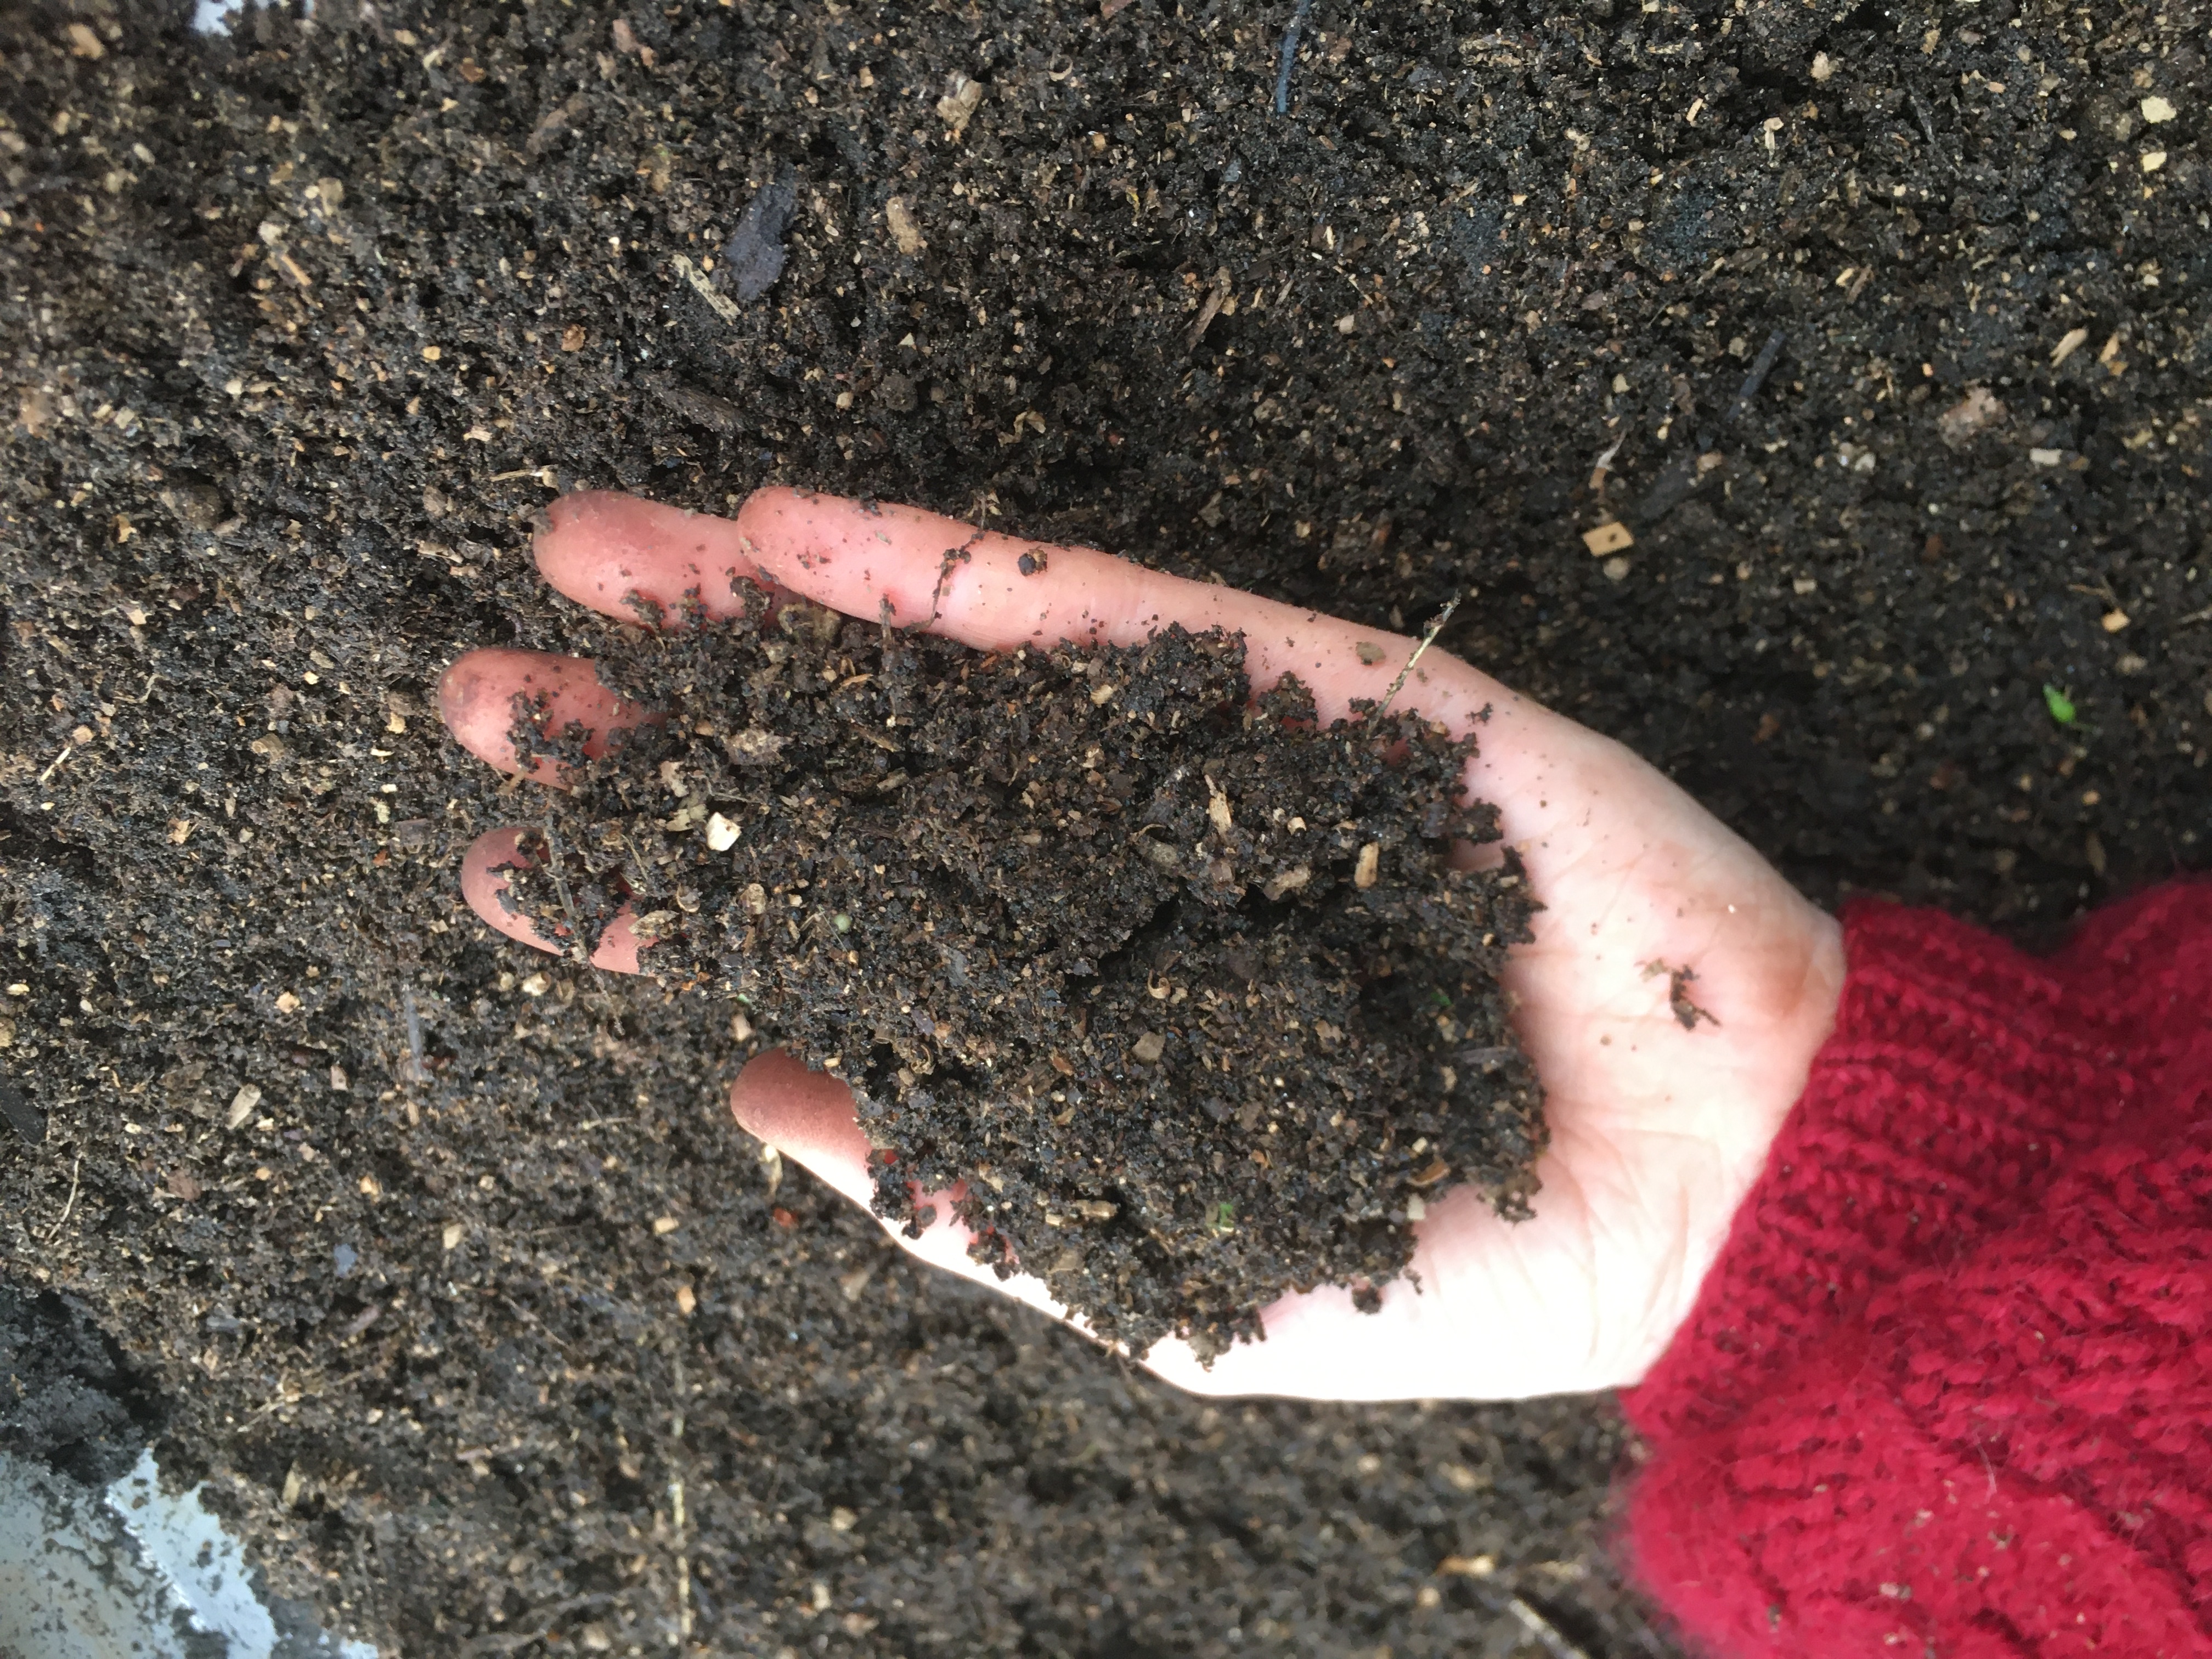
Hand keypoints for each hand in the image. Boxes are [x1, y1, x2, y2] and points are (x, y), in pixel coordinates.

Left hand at [438, 488, 1843, 1400]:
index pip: (819, 936)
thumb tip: (752, 1106)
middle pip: (840, 776)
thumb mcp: (1161, 1263)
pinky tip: (793, 527)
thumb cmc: (1441, 1269)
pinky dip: (941, 564)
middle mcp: (1097, 872)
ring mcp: (1187, 765)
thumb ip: (963, 1190)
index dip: (664, 896)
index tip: (505, 863)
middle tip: (490, 686)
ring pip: (933, 665)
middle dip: (670, 727)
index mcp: (1059, 1010)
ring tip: (592, 552)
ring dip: (762, 605)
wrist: (1699, 1176)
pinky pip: (1090, 603)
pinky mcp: (1293, 684)